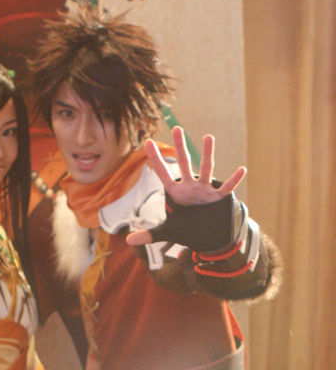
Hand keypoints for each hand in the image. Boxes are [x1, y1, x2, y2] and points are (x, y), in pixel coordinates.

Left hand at [126, 127, 245, 246]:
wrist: (207, 235)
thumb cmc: (187, 228)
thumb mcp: (167, 232)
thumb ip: (149, 235)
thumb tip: (128, 241)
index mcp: (176, 192)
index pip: (163, 173)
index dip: (156, 159)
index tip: (147, 142)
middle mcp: (190, 186)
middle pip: (184, 164)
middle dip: (180, 147)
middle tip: (176, 128)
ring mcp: (205, 190)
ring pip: (205, 169)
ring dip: (207, 153)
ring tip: (208, 137)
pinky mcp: (218, 198)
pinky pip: (227, 187)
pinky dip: (234, 180)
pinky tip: (241, 170)